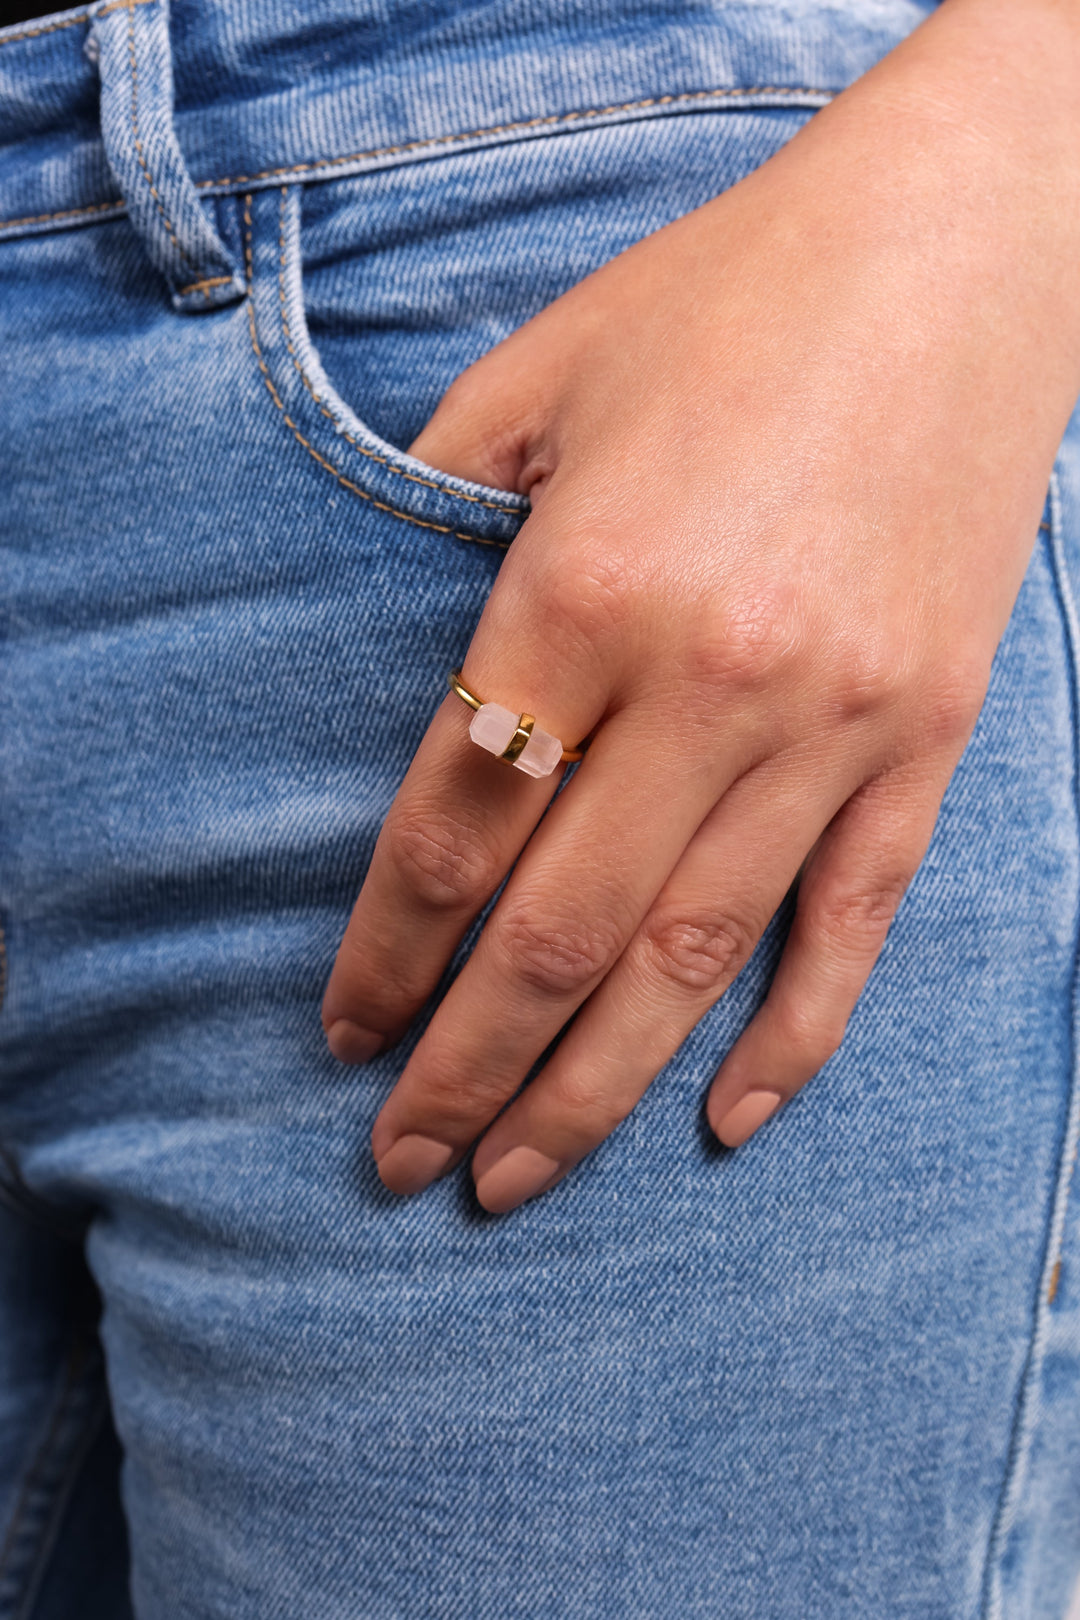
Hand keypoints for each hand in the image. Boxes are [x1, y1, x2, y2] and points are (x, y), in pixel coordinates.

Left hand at [322, 0, 1079, 1211]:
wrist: (959, 251)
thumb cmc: (729, 300)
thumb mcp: (540, 376)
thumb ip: (440, 518)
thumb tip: (398, 671)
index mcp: (589, 586)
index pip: (453, 826)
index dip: (382, 950)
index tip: (342, 1028)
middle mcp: (714, 680)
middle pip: (558, 932)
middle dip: (464, 1068)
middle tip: (399, 1162)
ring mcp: (838, 725)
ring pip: (696, 962)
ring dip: (594, 1090)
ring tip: (515, 1178)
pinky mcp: (929, 741)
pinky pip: (853, 924)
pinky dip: (793, 1040)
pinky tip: (725, 1126)